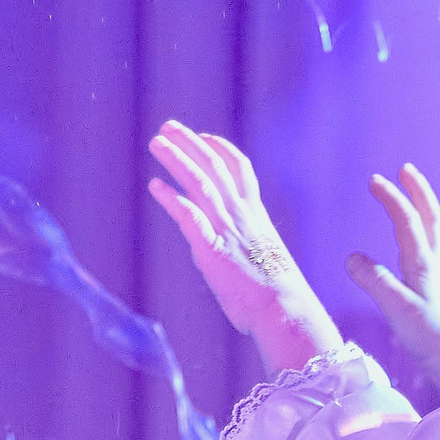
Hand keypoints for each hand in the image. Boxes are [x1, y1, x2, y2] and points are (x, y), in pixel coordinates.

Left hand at [148, 121, 340, 372]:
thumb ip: (248, 251)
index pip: (240, 170)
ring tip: (156, 143)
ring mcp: (227, 229)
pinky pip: (188, 214)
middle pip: (215, 166)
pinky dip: (170, 197)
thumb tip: (233, 257)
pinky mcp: (212, 248)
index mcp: (257, 217)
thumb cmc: (279, 299)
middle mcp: (243, 216)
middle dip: (190, 143)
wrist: (285, 312)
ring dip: (176, 158)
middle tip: (168, 127)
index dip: (221, 149)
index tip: (203, 136)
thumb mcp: (266, 264)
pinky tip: (155, 186)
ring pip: (200, 181)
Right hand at [345, 164, 439, 400]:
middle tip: (405, 170)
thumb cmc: (431, 341)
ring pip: (435, 235)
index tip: (374, 179)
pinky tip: (417, 250)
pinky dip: (424, 239)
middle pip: (430, 220)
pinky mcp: (437, 296)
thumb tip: (352, 258)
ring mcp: (438, 281)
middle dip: (418, 192)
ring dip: (424, 211)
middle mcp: (435, 267)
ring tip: (413, 199)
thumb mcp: (398, 310)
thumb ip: (375, 282)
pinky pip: (432, 255)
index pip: (408, 222)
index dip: (391, 199)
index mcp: (425, 265)